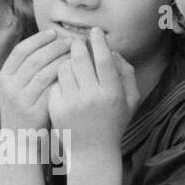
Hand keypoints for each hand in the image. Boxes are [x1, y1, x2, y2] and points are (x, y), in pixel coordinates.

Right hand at [0, 30, 72, 131]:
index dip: (38, 39)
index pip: (21, 50)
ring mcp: (21, 100)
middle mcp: (10, 87)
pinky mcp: (34, 112)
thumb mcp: (19, 86)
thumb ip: (29, 67)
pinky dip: (65, 78)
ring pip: (44, 72)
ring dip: (62, 60)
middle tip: (71, 42)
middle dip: (55, 47)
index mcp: (4, 76)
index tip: (54, 33)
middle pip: (34, 58)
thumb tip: (50, 39)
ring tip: (76, 55)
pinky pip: (53, 89)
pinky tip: (76, 73)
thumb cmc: (27, 107)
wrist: (22, 140)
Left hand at [47, 29, 137, 157]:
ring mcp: (72, 105)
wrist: (93, 152)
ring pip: (64, 69)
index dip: (99, 42)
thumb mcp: (130, 100)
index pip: (104, 59)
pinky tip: (63, 83)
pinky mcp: (57, 110)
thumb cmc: (114, 123)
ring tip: (70, 64)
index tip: (94, 32)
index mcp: (112, 93)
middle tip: (75, 42)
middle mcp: (92, 98)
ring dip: (66, 62)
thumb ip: (126, 74)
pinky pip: (54, 84)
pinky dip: (58, 81)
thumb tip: (112, 51)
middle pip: (80, 59)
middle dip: (77, 46)